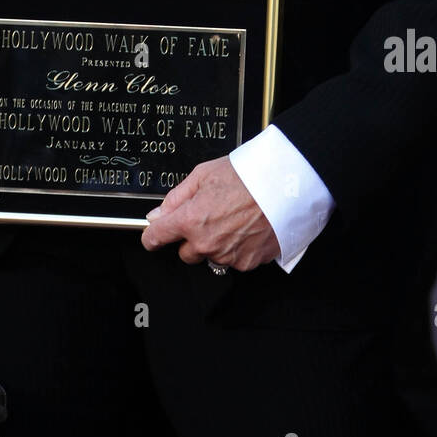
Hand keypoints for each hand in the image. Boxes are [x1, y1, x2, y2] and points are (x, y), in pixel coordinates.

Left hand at [141, 155, 280, 271]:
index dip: (152, 236)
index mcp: (190, 220)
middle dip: (191, 238)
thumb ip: (176, 197)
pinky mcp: (247, 262)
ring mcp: (227, 255)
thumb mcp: (203, 174)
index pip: (157, 238)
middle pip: (186, 253)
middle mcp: (206, 243)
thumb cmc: (247, 175)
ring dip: (215, 244)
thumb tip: (158, 214)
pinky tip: (245, 229)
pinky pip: (233, 260)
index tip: (153, 236)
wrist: (284, 185)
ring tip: (233, 219)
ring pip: (211, 257)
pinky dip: (236, 248)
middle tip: (209, 217)